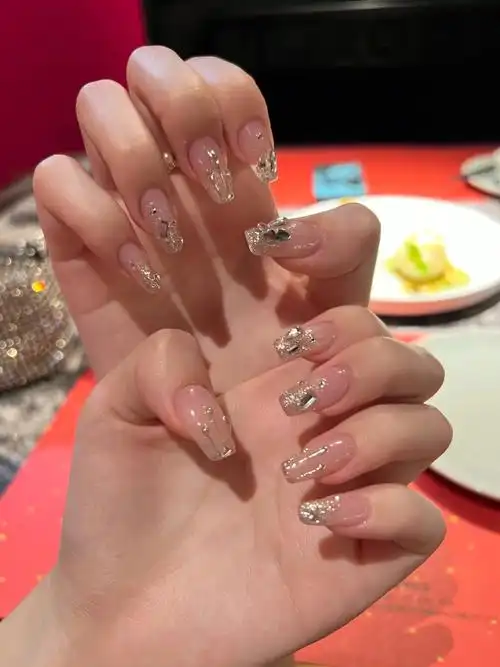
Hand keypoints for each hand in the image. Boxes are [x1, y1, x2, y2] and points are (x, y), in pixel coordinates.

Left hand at [2, 312, 449, 666]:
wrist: (122, 605)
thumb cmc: (121, 506)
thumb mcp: (115, 414)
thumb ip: (158, 365)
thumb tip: (221, 401)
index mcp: (279, 393)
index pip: (358, 331)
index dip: (345, 325)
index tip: (296, 348)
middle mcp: (325, 433)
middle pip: (412, 369)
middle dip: (373, 366)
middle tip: (307, 402)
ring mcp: (349, 494)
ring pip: (430, 431)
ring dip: (380, 432)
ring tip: (305, 467)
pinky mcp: (359, 559)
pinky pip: (423, 524)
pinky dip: (389, 509)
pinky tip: (321, 518)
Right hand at [33, 46, 378, 390]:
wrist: (226, 451)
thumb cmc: (283, 379)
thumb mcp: (337, 307)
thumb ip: (345, 246)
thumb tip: (282, 223)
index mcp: (237, 188)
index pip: (220, 87)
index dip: (233, 101)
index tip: (252, 164)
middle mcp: (178, 187)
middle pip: (155, 72)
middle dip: (182, 110)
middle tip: (211, 184)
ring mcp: (125, 214)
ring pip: (100, 108)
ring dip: (134, 157)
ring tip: (167, 232)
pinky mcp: (80, 256)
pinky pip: (56, 183)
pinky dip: (89, 213)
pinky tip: (133, 270)